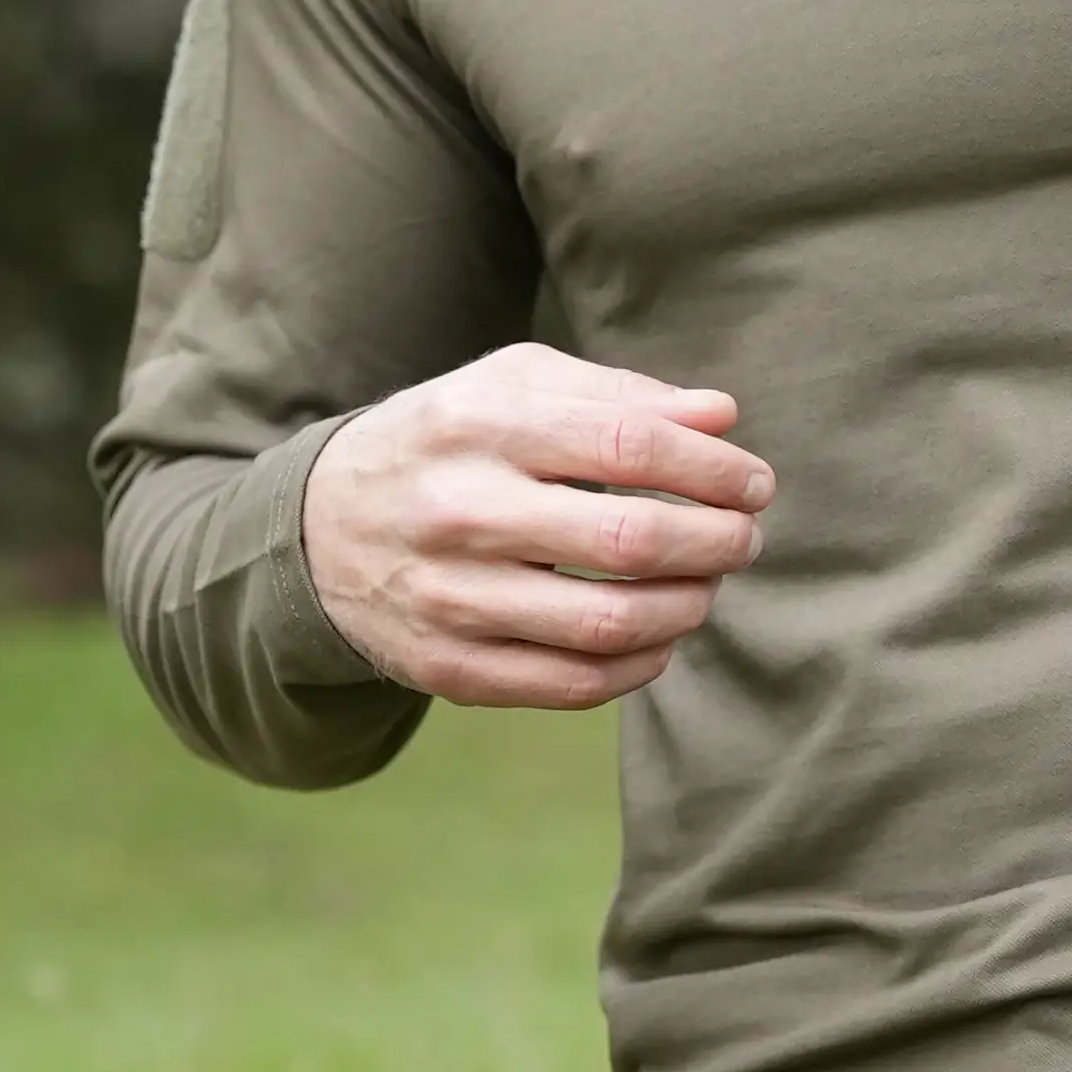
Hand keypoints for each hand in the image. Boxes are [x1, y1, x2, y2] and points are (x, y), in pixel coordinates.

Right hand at [303, 342, 773, 711]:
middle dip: (717, 542)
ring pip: (610, 623)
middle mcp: (458, 510)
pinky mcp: (447, 667)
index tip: (754, 483)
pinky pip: (572, 684)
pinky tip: (660, 637)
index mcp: (479, 423)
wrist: (316, 528)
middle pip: (630, 539)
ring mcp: (449, 597)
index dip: (713, 468)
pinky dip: (639, 666)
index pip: (629, 444)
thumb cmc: (446, 442)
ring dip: (689, 607)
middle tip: (745, 537)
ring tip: (708, 585)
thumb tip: (722, 417)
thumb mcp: (511, 387)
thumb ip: (619, 394)